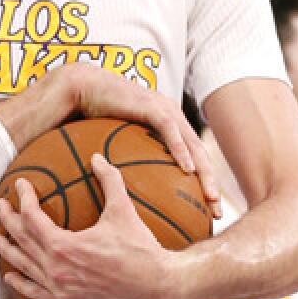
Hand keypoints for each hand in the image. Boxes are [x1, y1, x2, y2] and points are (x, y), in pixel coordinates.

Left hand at [0, 154, 175, 298]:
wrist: (157, 285)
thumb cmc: (140, 248)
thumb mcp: (123, 210)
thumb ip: (109, 180)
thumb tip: (97, 157)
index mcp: (64, 247)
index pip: (32, 218)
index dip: (24, 198)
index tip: (21, 185)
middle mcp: (57, 271)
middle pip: (22, 240)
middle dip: (8, 220)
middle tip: (0, 205)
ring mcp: (61, 291)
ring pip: (25, 267)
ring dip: (8, 251)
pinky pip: (37, 293)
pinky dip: (22, 284)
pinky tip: (11, 276)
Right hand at [67, 63, 219, 216]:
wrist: (80, 85)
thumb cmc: (93, 114)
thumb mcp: (114, 142)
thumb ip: (121, 163)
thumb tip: (115, 195)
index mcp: (166, 124)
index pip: (192, 157)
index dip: (202, 182)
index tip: (205, 209)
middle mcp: (170, 116)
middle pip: (199, 155)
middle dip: (211, 184)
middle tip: (216, 213)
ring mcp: (163, 109)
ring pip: (192, 145)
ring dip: (205, 172)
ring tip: (211, 197)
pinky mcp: (150, 105)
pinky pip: (169, 130)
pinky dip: (181, 150)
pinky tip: (188, 171)